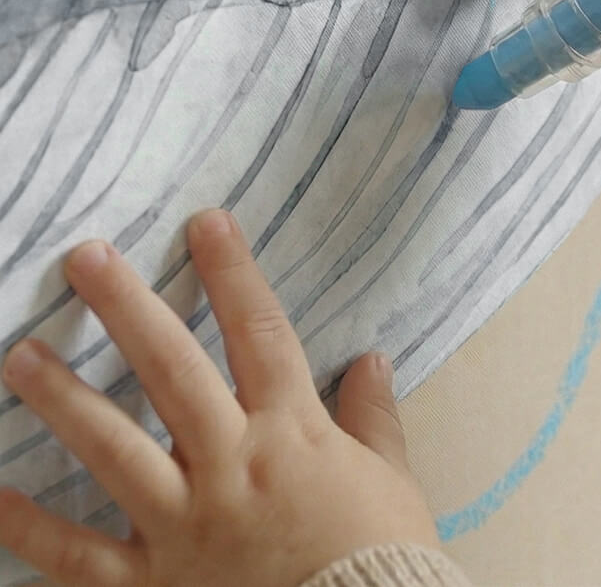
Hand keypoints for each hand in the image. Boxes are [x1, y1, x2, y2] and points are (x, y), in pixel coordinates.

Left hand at [0, 211, 441, 586]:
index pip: (259, 332)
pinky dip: (33, 530)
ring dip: (64, 400)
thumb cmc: (378, 560)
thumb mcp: (391, 482)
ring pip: (114, 451)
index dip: (232, 272)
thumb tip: (372, 361)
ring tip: (20, 354)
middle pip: (172, 371)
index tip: (205, 222)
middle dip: (127, 309)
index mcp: (292, 434)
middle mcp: (231, 468)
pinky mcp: (153, 586)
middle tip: (84, 258)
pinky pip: (81, 557)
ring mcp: (185, 527)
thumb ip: (373, 419)